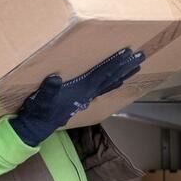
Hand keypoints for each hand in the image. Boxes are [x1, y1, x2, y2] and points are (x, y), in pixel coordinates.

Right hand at [9, 49, 144, 146]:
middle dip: (126, 67)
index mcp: (82, 89)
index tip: (127, 53)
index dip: (114, 63)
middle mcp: (88, 93)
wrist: (38, 126)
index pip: (102, 73)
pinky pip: (103, 88)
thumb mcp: (41, 99)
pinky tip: (118, 81)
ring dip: (124, 74)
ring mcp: (87, 96)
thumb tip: (55, 78)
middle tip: (141, 56)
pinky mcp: (83, 99)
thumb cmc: (40, 111)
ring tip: (136, 65)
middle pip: (112, 77)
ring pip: (110, 83)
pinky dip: (113, 82)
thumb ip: (48, 89)